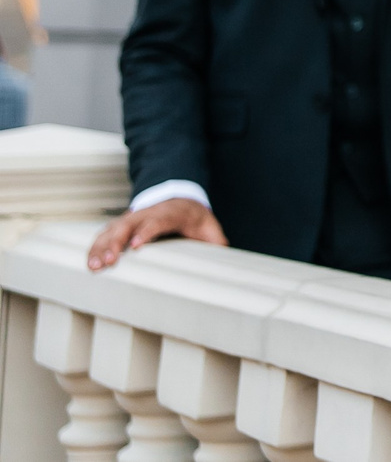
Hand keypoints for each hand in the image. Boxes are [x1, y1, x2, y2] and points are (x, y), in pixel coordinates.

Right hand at [88, 198, 226, 268]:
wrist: (181, 199)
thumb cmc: (194, 218)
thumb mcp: (208, 227)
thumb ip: (215, 241)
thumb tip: (224, 258)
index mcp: (170, 213)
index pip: (157, 221)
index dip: (147, 231)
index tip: (138, 245)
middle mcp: (147, 214)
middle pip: (128, 225)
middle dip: (117, 242)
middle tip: (110, 261)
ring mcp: (131, 219)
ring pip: (112, 230)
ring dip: (101, 247)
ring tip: (95, 267)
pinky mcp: (121, 226)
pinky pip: (104, 236)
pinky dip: (95, 248)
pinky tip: (89, 263)